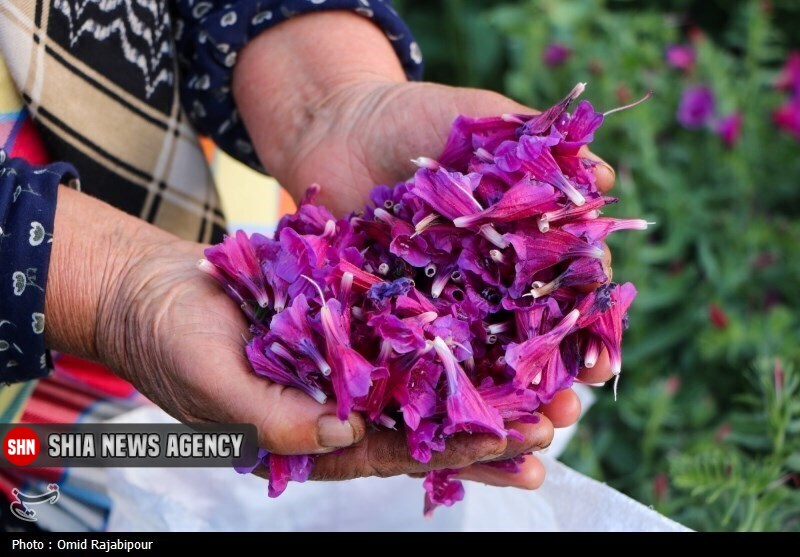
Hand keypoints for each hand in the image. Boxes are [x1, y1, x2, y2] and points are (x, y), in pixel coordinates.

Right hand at [46, 187, 558, 484]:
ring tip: (552, 382)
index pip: (402, 454)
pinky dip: (453, 325)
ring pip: (430, 377)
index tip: (521, 444)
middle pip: (431, 423)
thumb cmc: (170, 345)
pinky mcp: (351, 316)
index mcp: (319, 438)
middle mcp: (345, 404)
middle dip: (495, 425)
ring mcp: (351, 360)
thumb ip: (271, 419)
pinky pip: (409, 324)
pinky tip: (498, 318)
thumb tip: (344, 433)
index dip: (461, 454)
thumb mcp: (211, 387)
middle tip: (560, 418)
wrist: (154, 291)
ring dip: (488, 378)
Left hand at [233, 12, 616, 486]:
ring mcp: (440, 304)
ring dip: (503, 405)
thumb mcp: (482, 120)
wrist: (334, 127)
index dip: (588, 328)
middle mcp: (488, 282)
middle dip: (551, 382)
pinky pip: (415, 359)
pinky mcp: (390, 316)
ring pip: (479, 363)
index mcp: (521, 242)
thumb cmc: (412, 120)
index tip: (598, 361)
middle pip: (530, 341)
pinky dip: (434, 393)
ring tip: (522, 438)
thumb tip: (606, 175)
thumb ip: (539, 145)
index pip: (569, 293)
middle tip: (563, 415)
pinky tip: (450, 426)